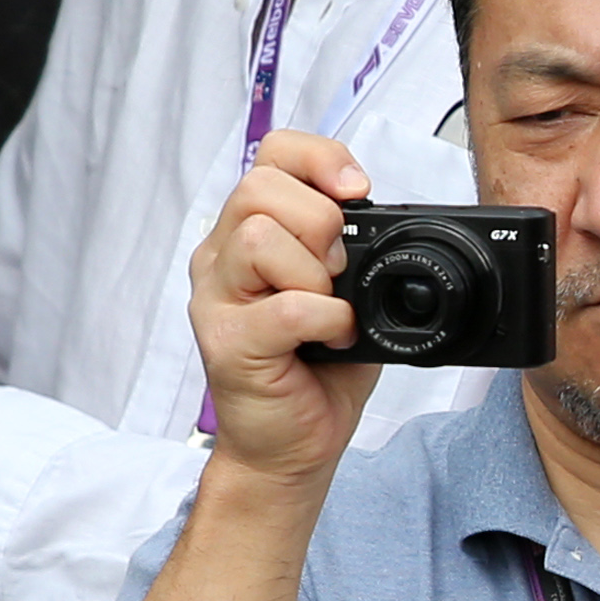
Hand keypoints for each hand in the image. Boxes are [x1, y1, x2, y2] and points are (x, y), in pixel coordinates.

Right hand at [184, 132, 382, 494]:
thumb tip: (383, 210)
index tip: (358, 192)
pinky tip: (331, 340)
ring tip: (328, 309)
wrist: (292, 447)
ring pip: (261, 236)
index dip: (321, 159)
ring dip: (316, 274)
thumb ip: (352, 246)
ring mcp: (216, 298)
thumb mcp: (346, 292)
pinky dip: (326, 320)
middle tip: (338, 272)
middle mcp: (221, 258)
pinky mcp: (227, 342)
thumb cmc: (318, 371)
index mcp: (248, 234)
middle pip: (261, 187)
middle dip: (320, 222)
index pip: (272, 153)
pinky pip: (286, 306)